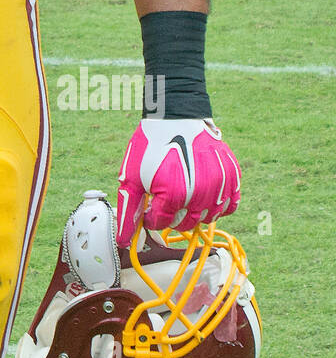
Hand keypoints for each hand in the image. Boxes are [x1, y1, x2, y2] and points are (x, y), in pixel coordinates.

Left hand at [116, 117, 240, 247]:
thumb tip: (124, 241)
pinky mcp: (232, 178)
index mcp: (173, 196)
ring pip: (208, 217)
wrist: (176, 116)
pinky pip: (230, 205)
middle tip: (165, 195)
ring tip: (184, 191)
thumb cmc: (152, 145)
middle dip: (171, 214)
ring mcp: (219, 187)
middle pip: (184, 223)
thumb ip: (129, 211)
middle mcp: (199, 195)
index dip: (151, 214)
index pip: (160, 224)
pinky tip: (205, 192)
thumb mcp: (131, 176)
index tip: (149, 201)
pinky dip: (218, 204)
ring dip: (194, 210)